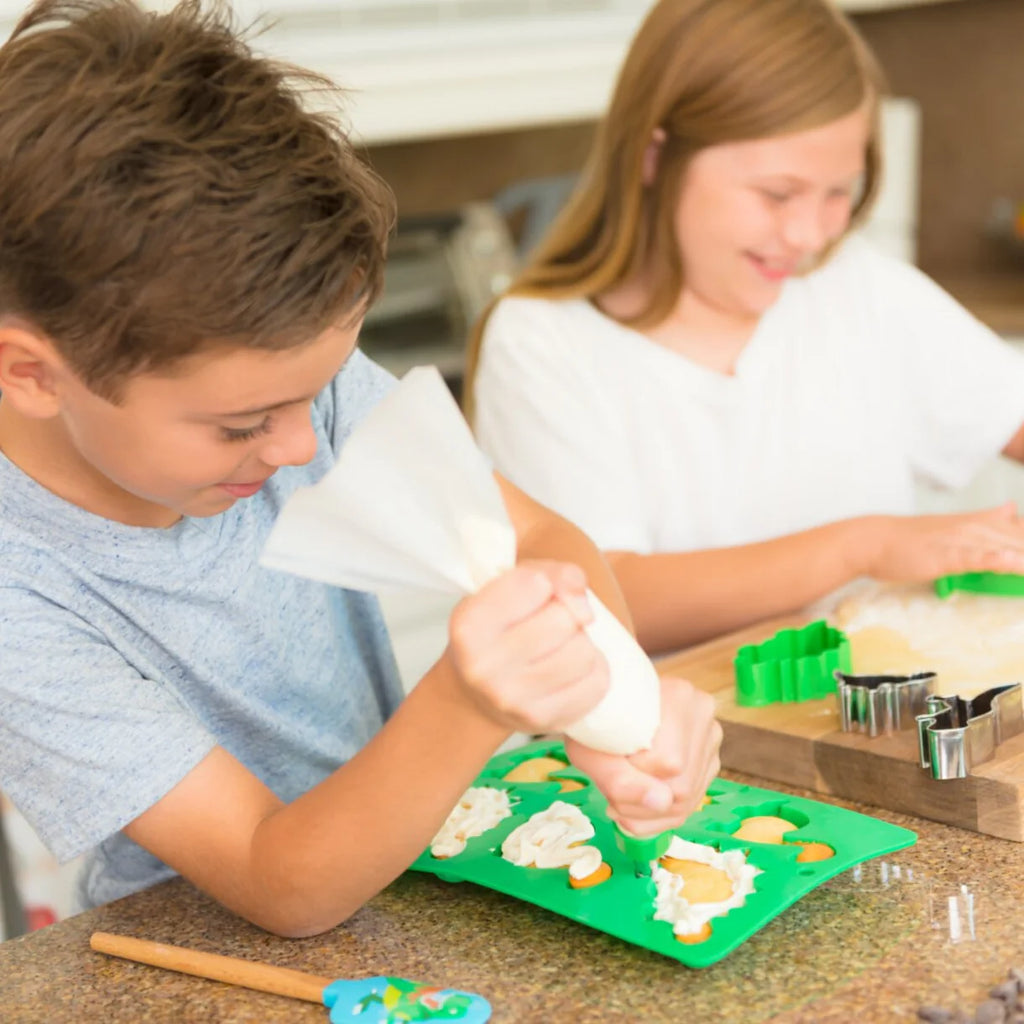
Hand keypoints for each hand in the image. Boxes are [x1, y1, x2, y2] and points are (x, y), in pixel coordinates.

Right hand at [446, 561, 608, 734]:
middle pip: (564, 619)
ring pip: (584, 652)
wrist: (475, 695)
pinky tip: (570, 670)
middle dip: (566, 615)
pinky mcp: (541, 721)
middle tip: (549, 623)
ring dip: (580, 643)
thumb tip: (582, 598)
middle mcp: (484, 666)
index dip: (545, 583)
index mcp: (469, 624)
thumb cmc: (496, 631)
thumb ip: (548, 574)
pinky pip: (597, 683)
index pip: (536, 583)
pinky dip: (593, 670)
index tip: (536, 593)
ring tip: (559, 647)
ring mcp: (513, 699)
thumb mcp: (506, 588)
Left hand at [565, 676, 721, 835]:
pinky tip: (635, 809)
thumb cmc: (590, 724)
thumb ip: (620, 779)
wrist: (600, 708)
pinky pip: (691, 802)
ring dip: (648, 815)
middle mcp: (702, 714)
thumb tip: (662, 802)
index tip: (606, 768)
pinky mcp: (707, 760)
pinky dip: (659, 816)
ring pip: (689, 800)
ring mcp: (708, 738)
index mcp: (678, 696)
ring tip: (619, 802)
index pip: (668, 763)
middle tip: (610, 797)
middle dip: (639, 806)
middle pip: (683, 786)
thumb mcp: (589, 751)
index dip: (633, 779)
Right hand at [861, 503, 1023, 581]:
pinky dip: (1000, 560)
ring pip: (1006, 548)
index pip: (1021, 530)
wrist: (871, 540)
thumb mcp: (948, 527)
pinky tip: (1014, 564)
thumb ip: (980, 520)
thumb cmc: (907, 540)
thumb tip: (1008, 509)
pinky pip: (979, 558)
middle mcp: (974, 527)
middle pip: (1021, 539)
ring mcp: (960, 540)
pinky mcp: (946, 555)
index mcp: (978, 522)